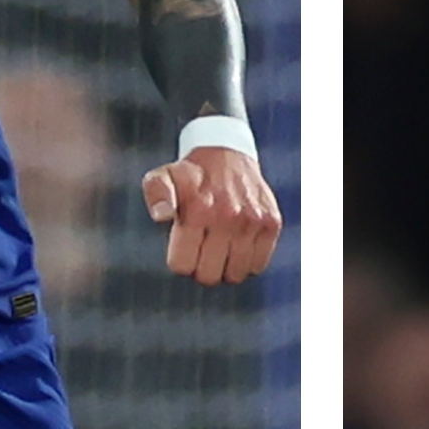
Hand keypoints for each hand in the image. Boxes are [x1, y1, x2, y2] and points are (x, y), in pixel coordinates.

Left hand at [139, 142, 280, 285]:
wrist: (228, 153)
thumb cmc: (190, 175)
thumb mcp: (162, 177)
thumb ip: (156, 196)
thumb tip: (161, 216)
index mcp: (197, 209)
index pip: (182, 266)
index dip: (180, 260)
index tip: (184, 245)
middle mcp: (227, 215)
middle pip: (208, 276)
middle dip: (201, 267)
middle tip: (202, 247)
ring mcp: (252, 220)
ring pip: (235, 275)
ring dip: (226, 266)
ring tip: (221, 245)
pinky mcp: (271, 223)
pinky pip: (258, 266)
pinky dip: (248, 261)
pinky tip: (239, 243)